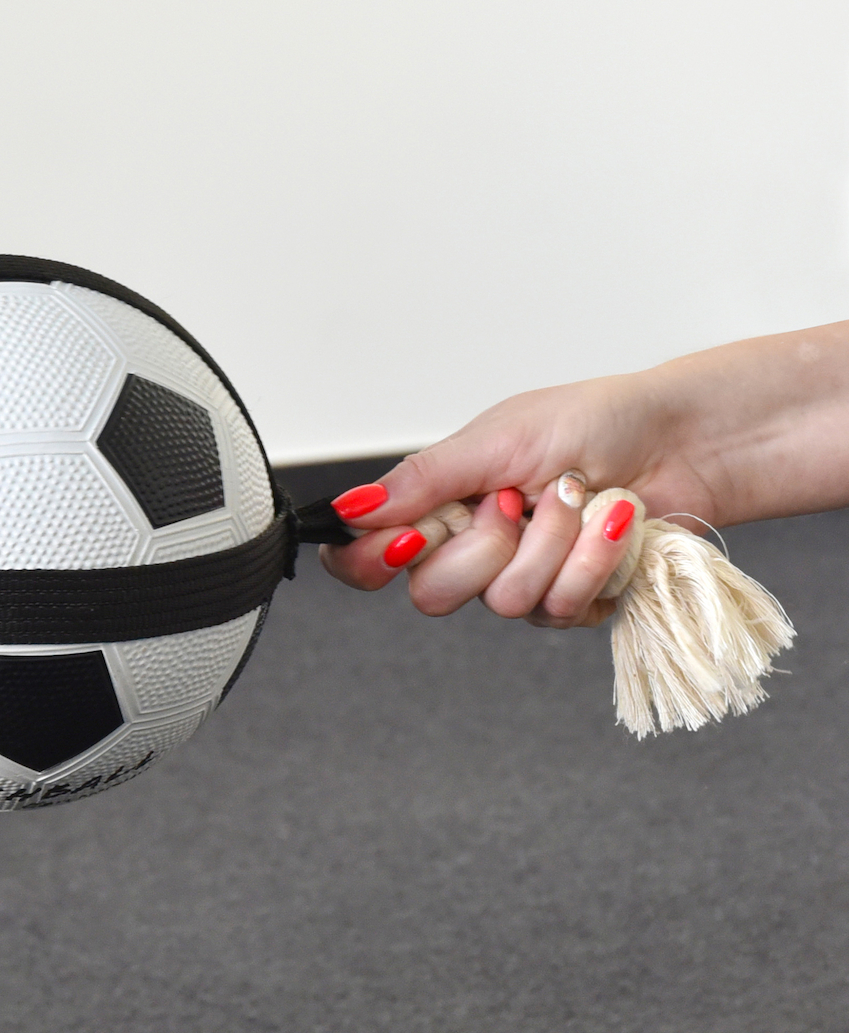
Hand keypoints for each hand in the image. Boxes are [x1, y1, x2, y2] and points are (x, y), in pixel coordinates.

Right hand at [317, 371, 715, 625]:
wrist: (683, 441)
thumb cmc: (595, 422)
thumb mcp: (495, 439)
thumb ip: (422, 479)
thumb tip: (348, 508)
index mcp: (438, 505)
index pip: (366, 559)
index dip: (374, 561)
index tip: (414, 537)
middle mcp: (472, 549)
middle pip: (432, 594)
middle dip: (486, 546)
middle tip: (519, 501)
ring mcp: (522, 579)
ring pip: (505, 603)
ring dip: (556, 545)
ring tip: (581, 498)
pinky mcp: (574, 601)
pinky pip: (563, 610)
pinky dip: (596, 562)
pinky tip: (613, 527)